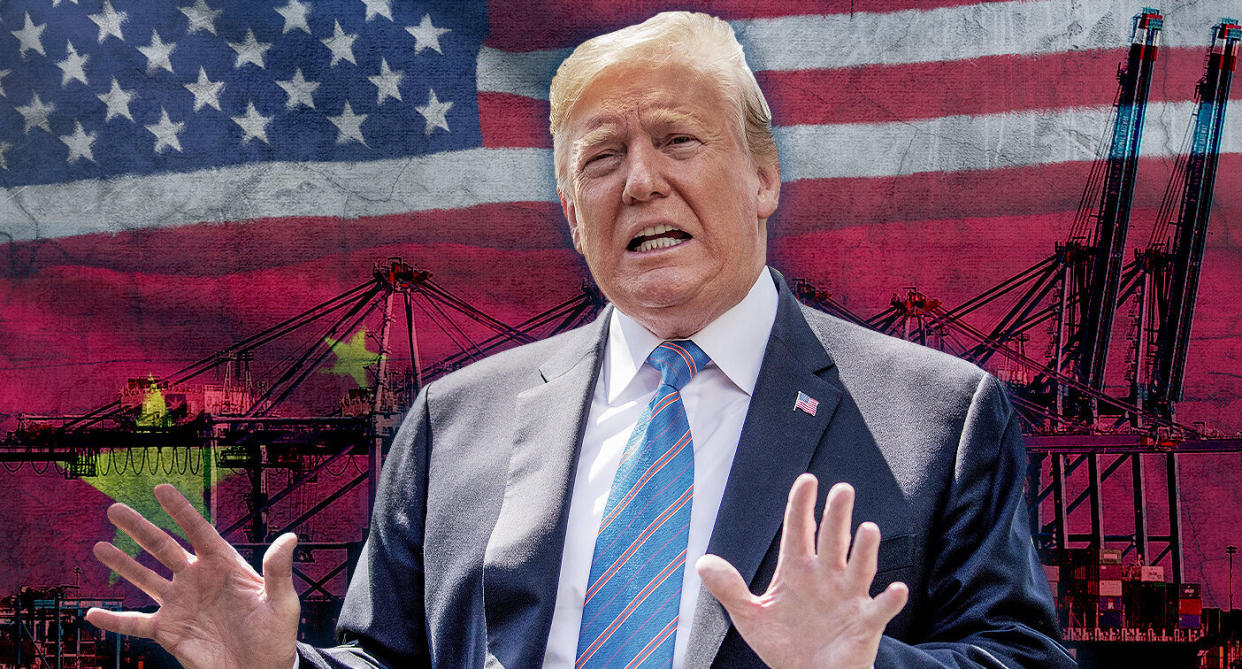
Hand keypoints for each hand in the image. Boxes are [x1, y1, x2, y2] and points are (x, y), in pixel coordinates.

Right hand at [85, 484, 300, 668]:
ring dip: (122, 563)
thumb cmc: (275, 637)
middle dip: (140, 528)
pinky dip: (113, 620)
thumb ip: (277, 571)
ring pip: (144, 579)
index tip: (161, 489)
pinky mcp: (168, 631)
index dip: (181, 510)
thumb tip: (290, 537)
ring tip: (100, 546)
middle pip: (163, 548)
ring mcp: (180, 604)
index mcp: (224, 566)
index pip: (199, 531)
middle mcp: (197, 580)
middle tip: (115, 510)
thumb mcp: (281, 603)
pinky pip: (135, 624)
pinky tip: (92, 613)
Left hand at [697, 474, 907, 668]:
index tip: (806, 480)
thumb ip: (729, 589)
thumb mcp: (751, 617)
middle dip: (836, 516)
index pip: (799, 531)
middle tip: (842, 489)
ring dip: (865, 550)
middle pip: (832, 541)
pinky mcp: (865, 624)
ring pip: (859, 568)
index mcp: (798, 571)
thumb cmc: (785, 642)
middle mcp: (826, 577)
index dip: (802, 506)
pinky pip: (880, 609)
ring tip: (868, 529)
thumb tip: (701, 563)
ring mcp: (848, 598)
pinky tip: (897, 589)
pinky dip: (890, 600)